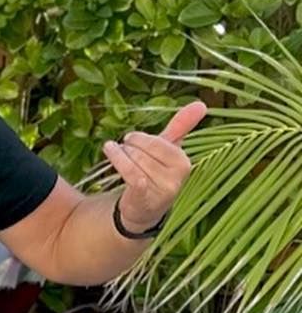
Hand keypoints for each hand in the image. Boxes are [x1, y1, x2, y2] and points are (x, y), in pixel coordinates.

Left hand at [103, 99, 207, 233]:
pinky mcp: (144, 200)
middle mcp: (176, 178)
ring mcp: (161, 191)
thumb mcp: (168, 150)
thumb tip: (202, 103)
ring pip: (132, 163)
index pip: (157, 142)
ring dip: (118, 157)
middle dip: (128, 148)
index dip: (139, 139)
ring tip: (115, 155)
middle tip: (122, 150)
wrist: (144, 209)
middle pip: (142, 152)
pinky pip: (133, 178)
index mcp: (183, 163)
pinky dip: (122, 166)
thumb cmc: (156, 174)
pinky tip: (112, 156)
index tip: (130, 139)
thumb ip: (182, 127)